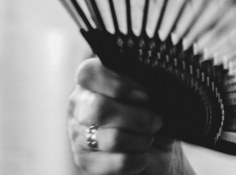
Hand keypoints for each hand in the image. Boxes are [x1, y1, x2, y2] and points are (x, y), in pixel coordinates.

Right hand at [68, 58, 190, 174]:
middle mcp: (79, 106)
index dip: (118, 84)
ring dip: (140, 139)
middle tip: (156, 122)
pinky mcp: (86, 163)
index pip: (89, 73)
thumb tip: (158, 89)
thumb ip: (148, 85)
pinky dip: (137, 159)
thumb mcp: (153, 96)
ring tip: (150, 138)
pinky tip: (143, 156)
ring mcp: (78, 136)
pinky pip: (116, 162)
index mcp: (93, 82)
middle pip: (97, 107)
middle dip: (135, 117)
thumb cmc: (152, 114)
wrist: (154, 151)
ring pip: (110, 138)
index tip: (144, 96)